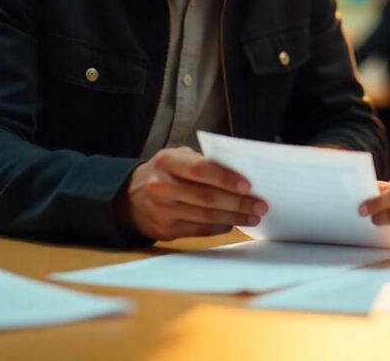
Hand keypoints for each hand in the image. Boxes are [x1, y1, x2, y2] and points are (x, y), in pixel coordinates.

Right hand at [117, 147, 267, 240]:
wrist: (128, 198)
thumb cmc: (164, 173)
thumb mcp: (176, 158)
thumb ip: (203, 162)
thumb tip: (240, 173)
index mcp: (166, 162)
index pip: (199, 169)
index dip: (225, 178)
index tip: (248, 185)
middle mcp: (161, 186)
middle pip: (206, 197)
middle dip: (238, 203)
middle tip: (261, 205)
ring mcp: (161, 210)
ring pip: (205, 216)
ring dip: (234, 217)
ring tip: (253, 217)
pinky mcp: (164, 230)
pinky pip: (198, 229)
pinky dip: (219, 226)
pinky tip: (232, 223)